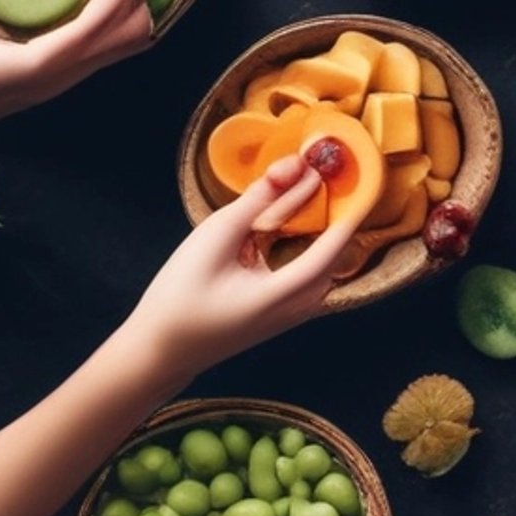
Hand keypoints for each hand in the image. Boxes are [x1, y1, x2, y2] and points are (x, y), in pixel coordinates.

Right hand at [123, 157, 363, 385]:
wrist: (158, 349)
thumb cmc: (180, 295)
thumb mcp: (217, 236)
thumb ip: (261, 199)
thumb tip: (298, 165)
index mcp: (289, 293)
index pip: (337, 241)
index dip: (350, 203)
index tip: (358, 170)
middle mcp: (302, 305)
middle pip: (333, 248)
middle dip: (330, 208)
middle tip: (323, 170)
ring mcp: (295, 311)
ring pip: (321, 258)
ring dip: (314, 224)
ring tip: (305, 188)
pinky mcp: (284, 309)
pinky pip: (307, 268)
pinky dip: (301, 241)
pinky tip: (284, 221)